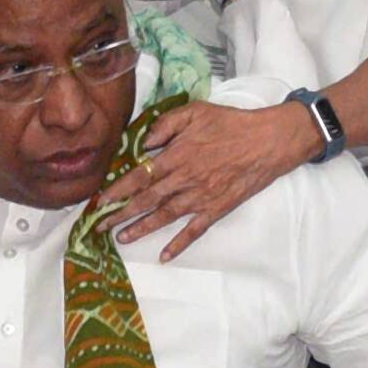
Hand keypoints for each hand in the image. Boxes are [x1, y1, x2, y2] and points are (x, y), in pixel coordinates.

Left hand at [94, 100, 317, 260]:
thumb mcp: (195, 111)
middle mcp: (184, 179)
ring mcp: (201, 197)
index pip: (138, 175)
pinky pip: (194, 230)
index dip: (116, 189)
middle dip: (120, 213)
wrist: (268, 141)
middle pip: (146, 199)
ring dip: (141, 229)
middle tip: (100, 225)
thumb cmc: (231, 123)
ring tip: (121, 238)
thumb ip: (166, 124)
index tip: (99, 199)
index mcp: (176, 155)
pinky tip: (165, 256)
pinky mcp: (217, 208)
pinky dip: (179, 244)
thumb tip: (143, 142)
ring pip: (164, 217)